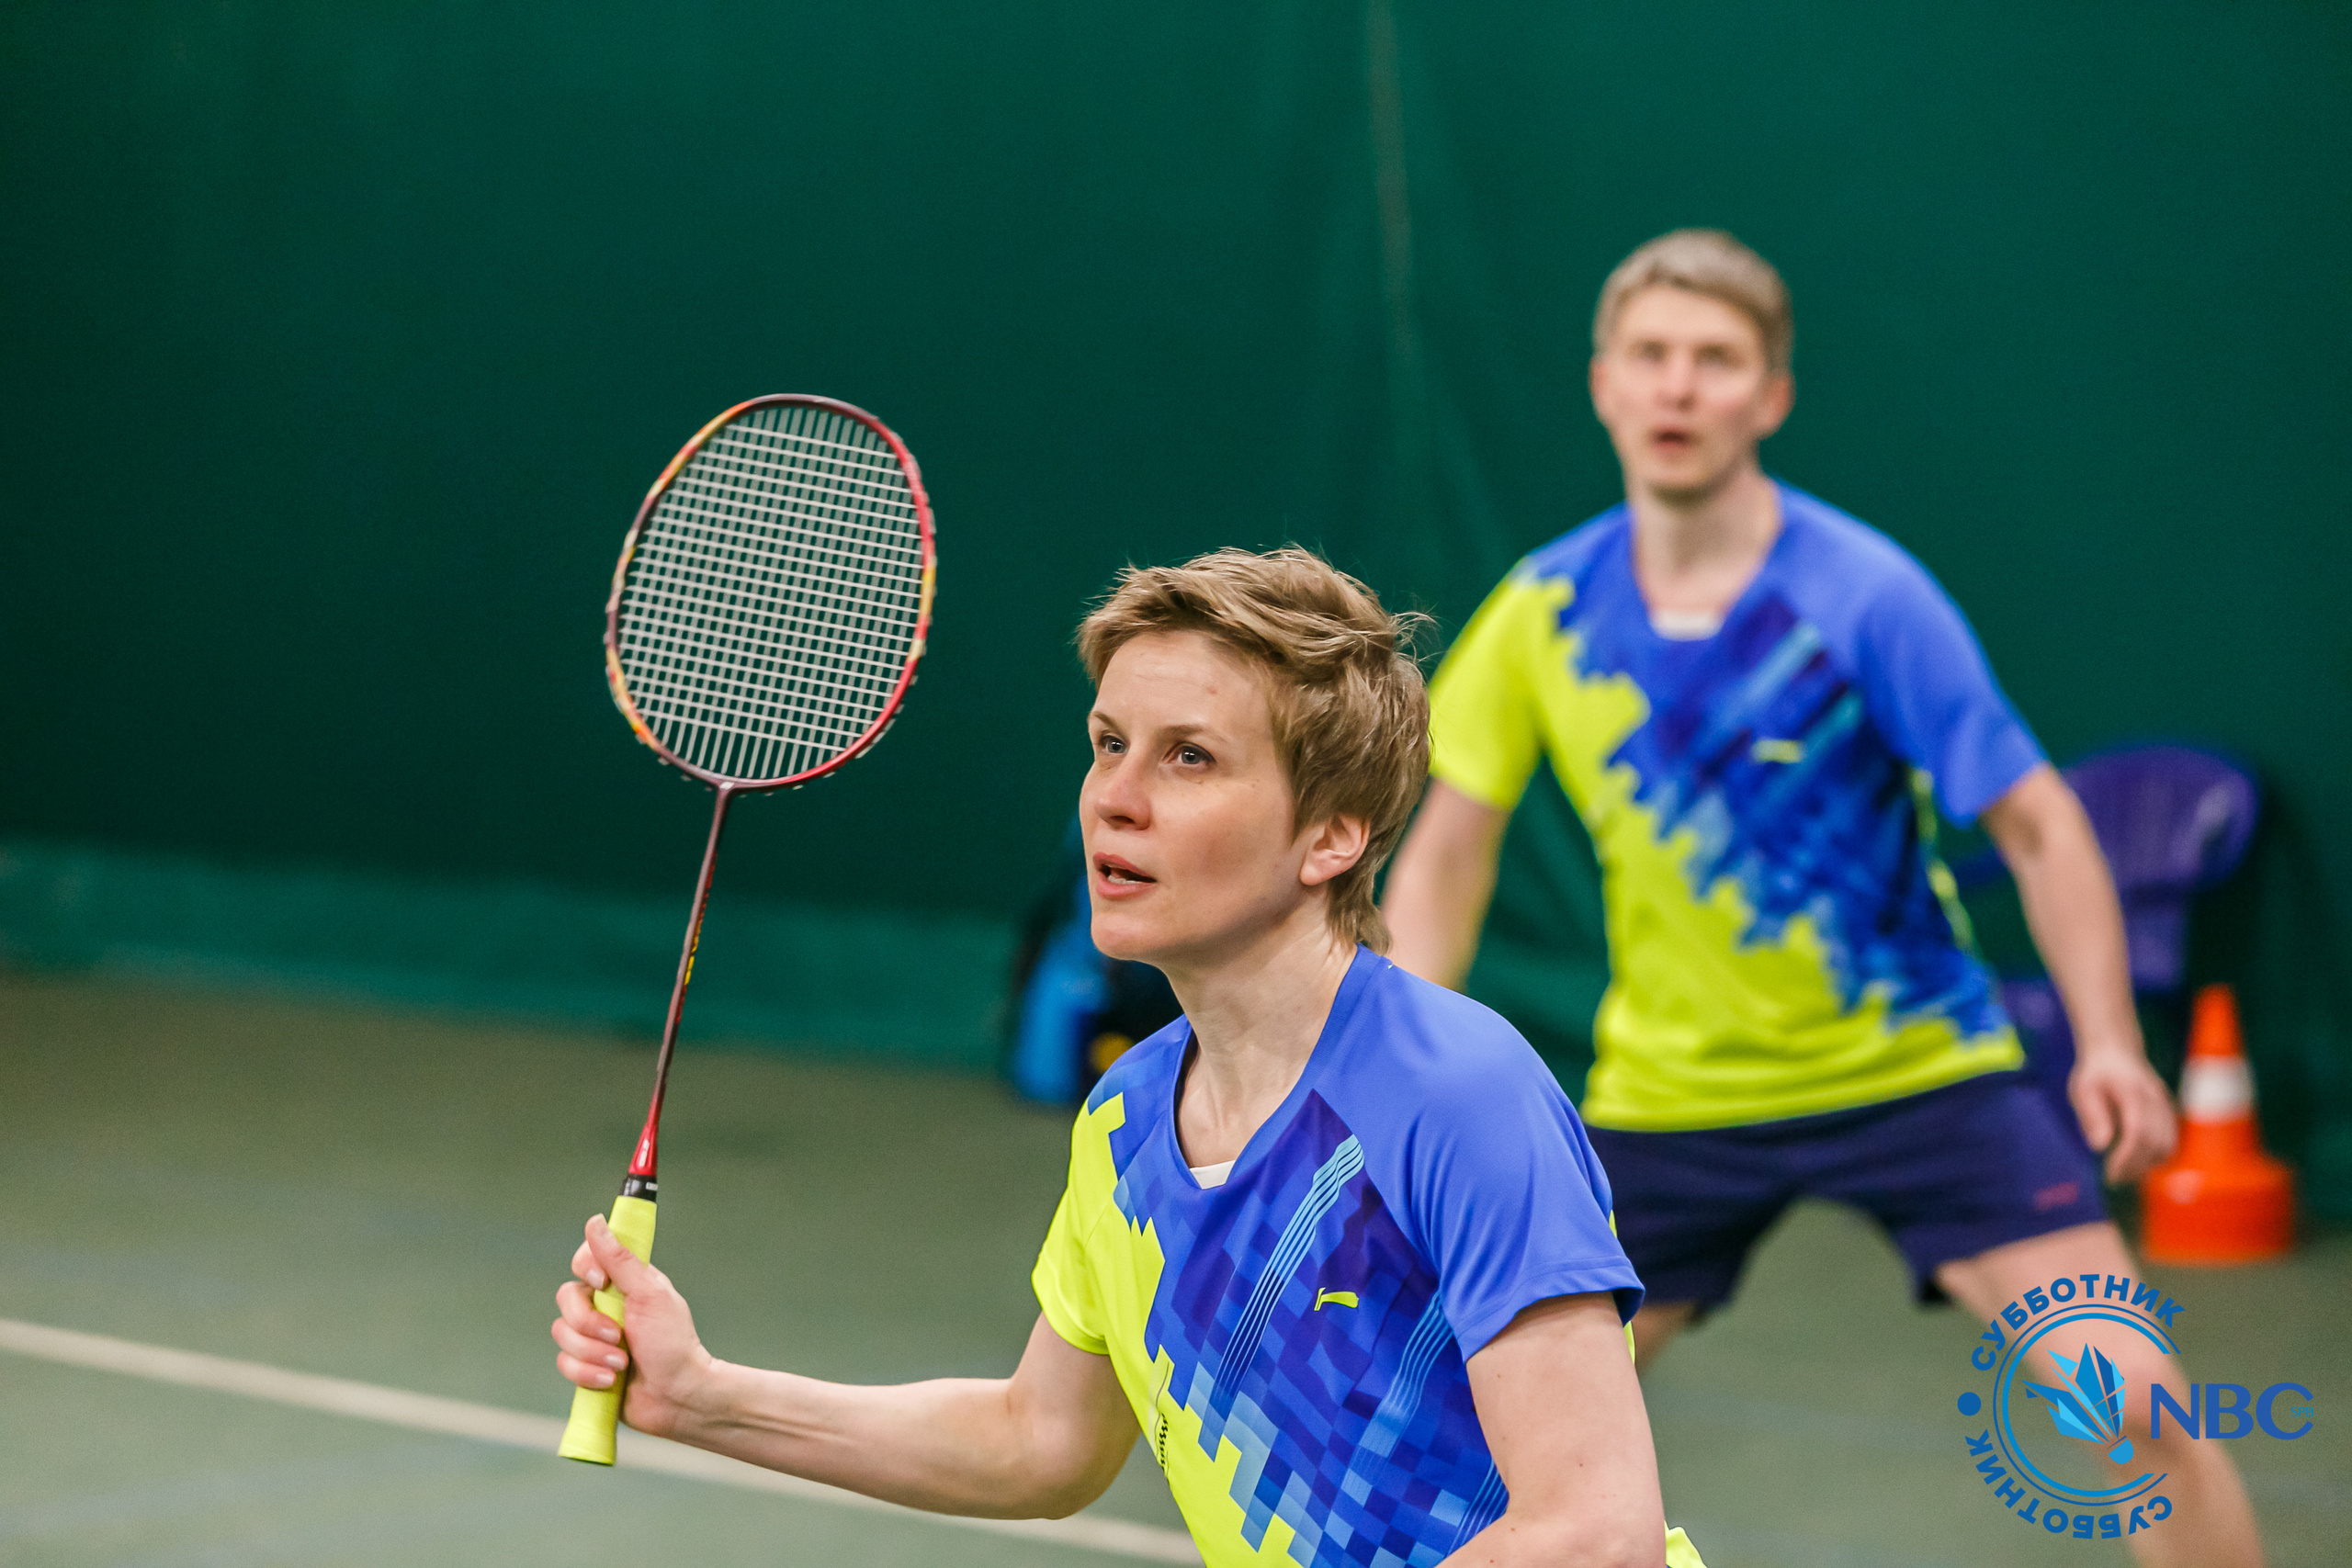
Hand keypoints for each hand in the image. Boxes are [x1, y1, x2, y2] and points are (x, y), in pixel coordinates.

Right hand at [551, 1214, 715, 1439]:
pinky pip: (565, 1364)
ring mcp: (592, 1336)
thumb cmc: (672, 1342)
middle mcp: (603, 1306)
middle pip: (566, 1299)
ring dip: (593, 1353)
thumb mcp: (649, 1294)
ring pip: (562, 1334)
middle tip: (618, 1336)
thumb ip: (620, 1259)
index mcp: (622, 1283)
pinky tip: (610, 1382)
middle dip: (589, 1324)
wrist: (678, 1396)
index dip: (586, 1268)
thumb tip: (595, 1221)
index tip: (602, 1282)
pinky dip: (588, 1374)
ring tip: (621, 1365)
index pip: (585, 1260)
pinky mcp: (585, 1366)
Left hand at [2068, 1043, 2176, 1184]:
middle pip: (2156, 1142)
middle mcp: (2155, 1100)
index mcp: (2133, 1092)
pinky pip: (2170, 1141)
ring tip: (2123, 1173)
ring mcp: (2166, 1106)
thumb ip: (2092, 1115)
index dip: (2127, 1157)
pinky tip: (2135, 1161)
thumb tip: (2099, 1146)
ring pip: (2168, 1145)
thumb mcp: (2083, 1090)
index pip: (2138, 1131)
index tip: (2110, 1174)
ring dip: (2148, 1164)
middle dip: (2136, 1166)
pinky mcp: (2169, 1113)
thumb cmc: (2096, 1074)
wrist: (2117, 1052)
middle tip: (2114, 1179)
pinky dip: (2156, 1156)